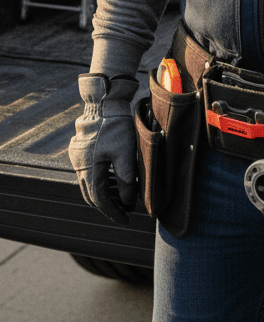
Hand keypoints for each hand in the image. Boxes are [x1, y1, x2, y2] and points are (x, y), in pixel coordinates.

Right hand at [68, 74, 138, 224]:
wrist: (104, 102)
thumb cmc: (115, 127)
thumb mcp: (125, 155)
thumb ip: (125, 181)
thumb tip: (128, 202)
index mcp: (88, 170)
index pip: (99, 200)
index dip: (113, 212)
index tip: (126, 220)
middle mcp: (79, 166)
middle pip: (92, 194)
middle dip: (109, 205)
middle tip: (125, 212)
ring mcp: (78, 157)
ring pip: (90, 183)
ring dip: (105, 192)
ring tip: (122, 198)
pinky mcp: (81, 149)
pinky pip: (89, 171)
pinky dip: (102, 179)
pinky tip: (115, 180)